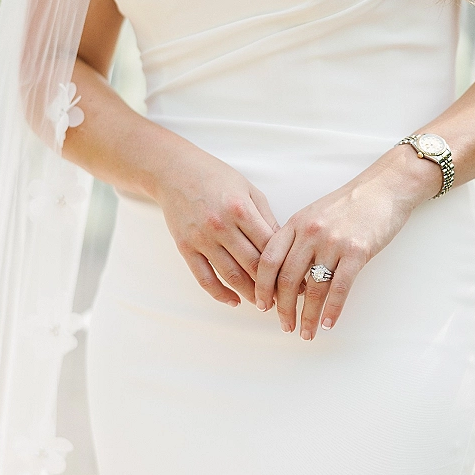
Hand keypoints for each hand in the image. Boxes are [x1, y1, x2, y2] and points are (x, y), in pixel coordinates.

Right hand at [151, 139, 279, 306]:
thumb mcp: (248, 190)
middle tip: (286, 298)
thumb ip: (266, 218)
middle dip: (272, 285)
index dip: (287, 266)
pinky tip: (234, 301)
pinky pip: (204, 278)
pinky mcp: (185, 247)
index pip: (270, 247)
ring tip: (264, 304)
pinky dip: (220, 294)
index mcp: (241, 209)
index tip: (300, 278)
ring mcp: (201, 238)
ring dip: (250, 294)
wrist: (174, 170)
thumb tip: (285, 247)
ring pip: (230, 276)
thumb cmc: (216, 177)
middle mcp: (221, 226)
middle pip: (253, 265)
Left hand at [254, 145, 442, 338]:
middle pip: (287, 278)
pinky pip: (340, 288)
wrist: (383, 188)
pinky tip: (328, 324)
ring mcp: (333, 242)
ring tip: (306, 333)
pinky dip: (332, 310)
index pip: (268, 260)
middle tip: (284, 326)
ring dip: (308, 316)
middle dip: (283, 308)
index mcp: (295, 223)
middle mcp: (310, 233)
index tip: (262, 305)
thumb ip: (297, 239)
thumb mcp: (314, 214)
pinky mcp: (358, 251)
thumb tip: (284, 275)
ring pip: (313, 288)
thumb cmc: (349, 205)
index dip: (261, 286)